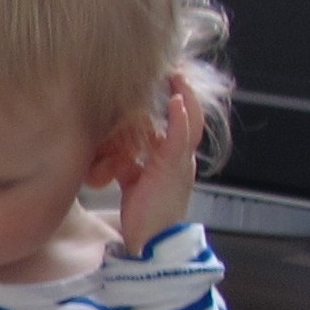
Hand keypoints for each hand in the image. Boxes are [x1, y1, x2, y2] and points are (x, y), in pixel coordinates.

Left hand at [114, 74, 204, 257]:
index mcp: (174, 159)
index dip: (178, 98)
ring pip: (189, 121)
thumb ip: (131, 166)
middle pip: (190, 114)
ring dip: (184, 94)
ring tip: (177, 72)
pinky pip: (181, 140)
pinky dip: (180, 119)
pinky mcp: (172, 171)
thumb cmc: (143, 216)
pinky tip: (176, 101)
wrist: (150, 244)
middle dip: (184, 89)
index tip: (169, 76)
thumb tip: (119, 155)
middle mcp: (182, 158)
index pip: (180, 120)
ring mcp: (180, 163)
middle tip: (176, 65)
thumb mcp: (135, 184)